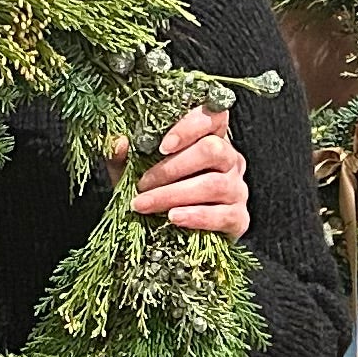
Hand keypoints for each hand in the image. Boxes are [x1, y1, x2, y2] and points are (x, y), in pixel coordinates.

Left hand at [129, 104, 248, 235]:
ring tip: (145, 204)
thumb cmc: (157, 196)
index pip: (214, 116)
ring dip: (174, 194)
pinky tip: (173, 218)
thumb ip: (126, 158)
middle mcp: (230, 160)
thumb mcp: (135, 174)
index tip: (163, 145)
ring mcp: (238, 189)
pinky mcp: (239, 218)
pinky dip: (196, 216)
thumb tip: (119, 143)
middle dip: (172, 168)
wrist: (171, 240)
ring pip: (214, 183)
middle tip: (143, 184)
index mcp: (210, 139)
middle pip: (213, 150)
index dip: (191, 125)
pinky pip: (223, 215)